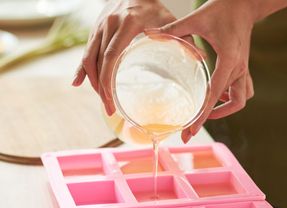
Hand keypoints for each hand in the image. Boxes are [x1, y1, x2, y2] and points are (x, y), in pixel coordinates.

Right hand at [72, 0, 175, 115]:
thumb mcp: (169, 20)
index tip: (112, 101)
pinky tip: (78, 83)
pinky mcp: (94, 31)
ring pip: (89, 59)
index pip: (112, 56)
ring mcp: (99, 27)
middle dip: (101, 89)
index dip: (108, 81)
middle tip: (109, 109)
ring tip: (104, 101)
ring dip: (94, 83)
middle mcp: (109, 24)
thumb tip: (200, 60)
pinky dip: (81, 70)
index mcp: (127, 23)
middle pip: (98, 62)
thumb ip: (182, 39)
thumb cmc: (154, 7)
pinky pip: (85, 53)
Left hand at [160, 0, 255, 142]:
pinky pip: (242, 91)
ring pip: (241, 100)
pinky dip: (229, 99)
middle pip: (233, 105)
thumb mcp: (197, 18)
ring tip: (206, 114)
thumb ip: (173, 29)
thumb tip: (149, 35)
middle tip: (194, 126)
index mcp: (228, 60)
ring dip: (226, 110)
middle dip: (214, 118)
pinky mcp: (243, 68)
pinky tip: (216, 97)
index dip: (202, 115)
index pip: (214, 95)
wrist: (246, 3)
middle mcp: (239, 68)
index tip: (190, 130)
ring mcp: (243, 69)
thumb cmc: (223, 8)